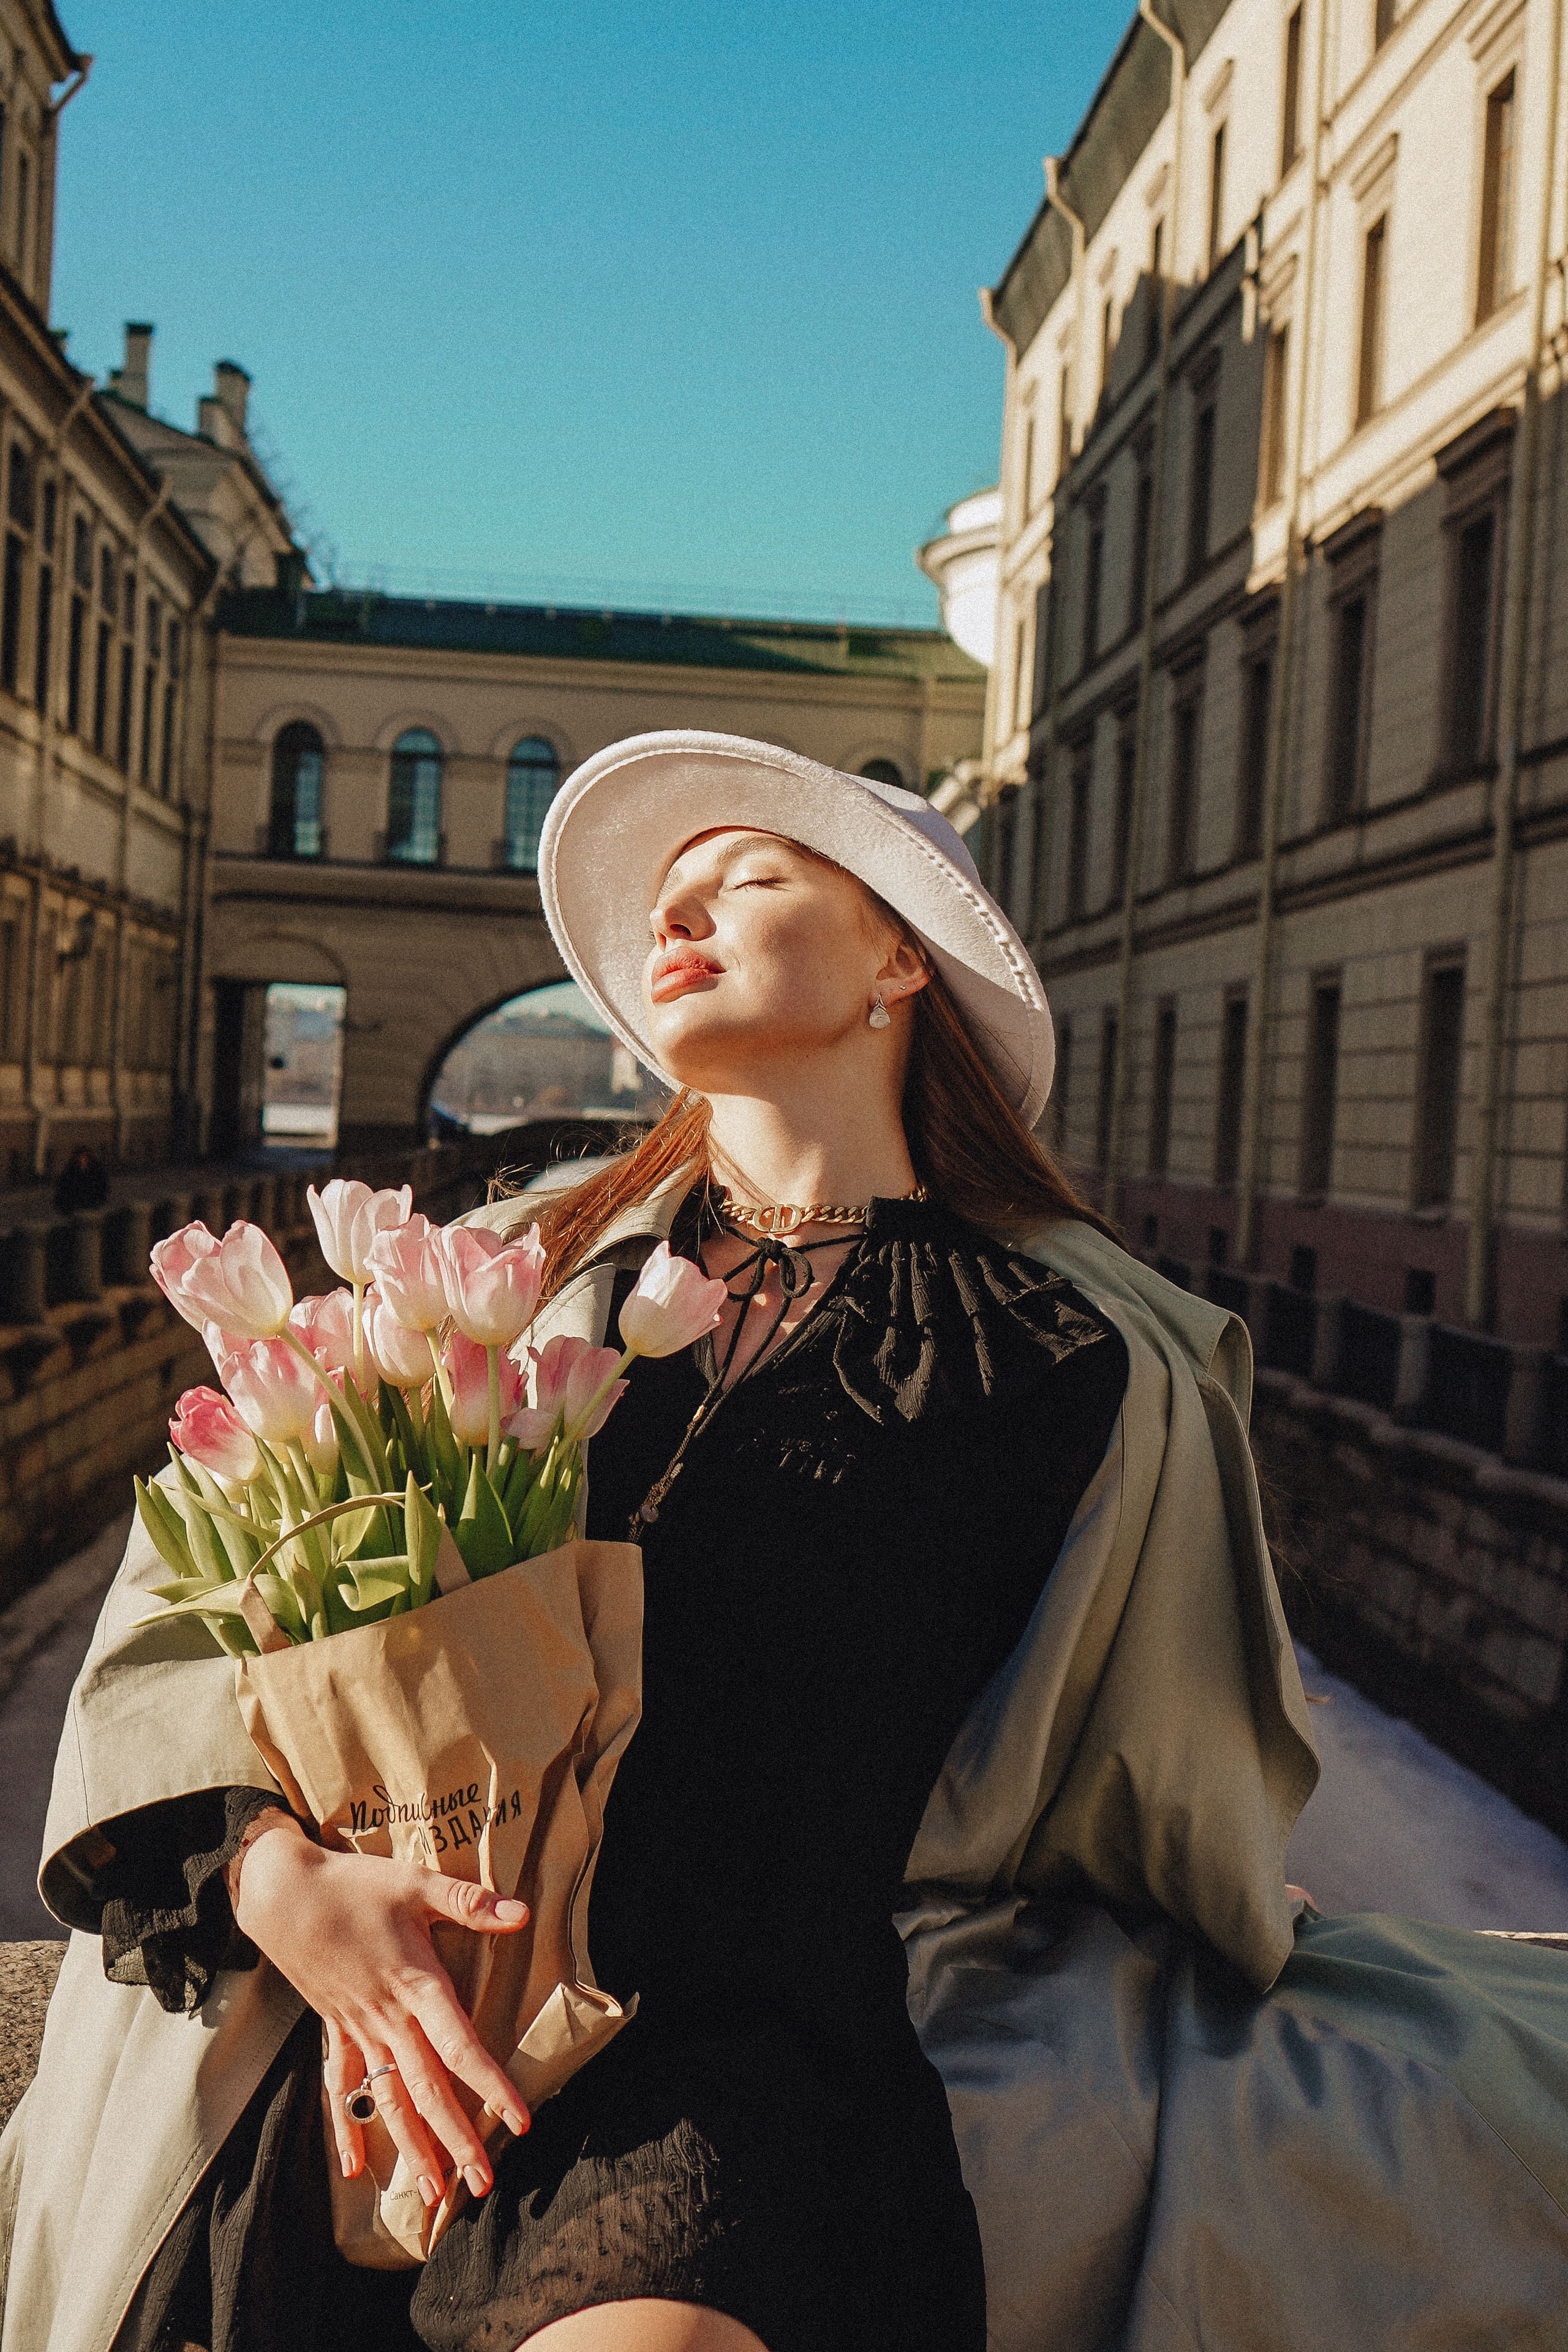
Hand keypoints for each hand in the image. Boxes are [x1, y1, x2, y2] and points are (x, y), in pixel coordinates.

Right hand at [233, 1816, 530, 2204]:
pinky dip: (347, 2127)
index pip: (460, 2046)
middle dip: (457, 2138)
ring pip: (388, 2099)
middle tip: (483, 2183)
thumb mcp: (416, 1883)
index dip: (491, 2085)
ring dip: (411, 2147)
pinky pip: (341, 2087)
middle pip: (427, 2089)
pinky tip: (353, 2168)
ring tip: (434, 2192)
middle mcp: (388, 2017)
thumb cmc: (355, 1884)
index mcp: (416, 1984)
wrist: (283, 1892)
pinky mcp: (335, 2028)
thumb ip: (469, 1903)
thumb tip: (522, 1913)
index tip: (519, 2121)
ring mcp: (358, 2028)